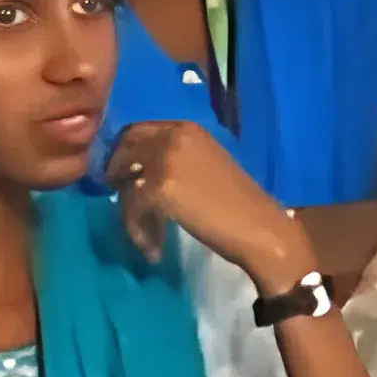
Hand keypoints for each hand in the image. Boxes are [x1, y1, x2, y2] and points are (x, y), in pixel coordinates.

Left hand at [105, 121, 315, 288]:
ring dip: (129, 212)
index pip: (137, 129)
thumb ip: (174, 158)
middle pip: (124, 148)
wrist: (259, 227)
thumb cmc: (238, 202)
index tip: (123, 175)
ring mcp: (165, 160)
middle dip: (117, 173)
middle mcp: (173, 135)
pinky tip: (154, 249)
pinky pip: (132, 208)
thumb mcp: (204, 165)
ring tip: (143, 235)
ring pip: (127, 182)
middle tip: (121, 199)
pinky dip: (138, 231)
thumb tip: (137, 171)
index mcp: (187, 128)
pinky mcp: (159, 187)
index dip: (124, 151)